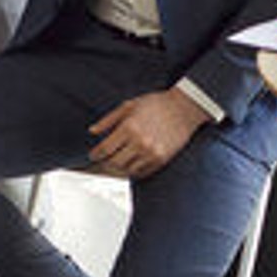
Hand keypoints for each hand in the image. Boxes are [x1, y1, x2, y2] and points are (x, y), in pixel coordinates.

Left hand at [88, 88, 210, 178]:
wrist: (183, 108)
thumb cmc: (155, 104)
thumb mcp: (128, 105)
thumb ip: (108, 119)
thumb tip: (92, 131)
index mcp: (129, 127)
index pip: (105, 149)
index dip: (95, 154)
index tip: (92, 156)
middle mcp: (139, 142)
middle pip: (114, 163)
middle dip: (104, 164)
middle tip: (100, 163)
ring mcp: (151, 153)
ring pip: (127, 170)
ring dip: (118, 169)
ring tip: (113, 166)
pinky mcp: (162, 160)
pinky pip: (142, 172)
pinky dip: (133, 172)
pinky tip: (128, 167)